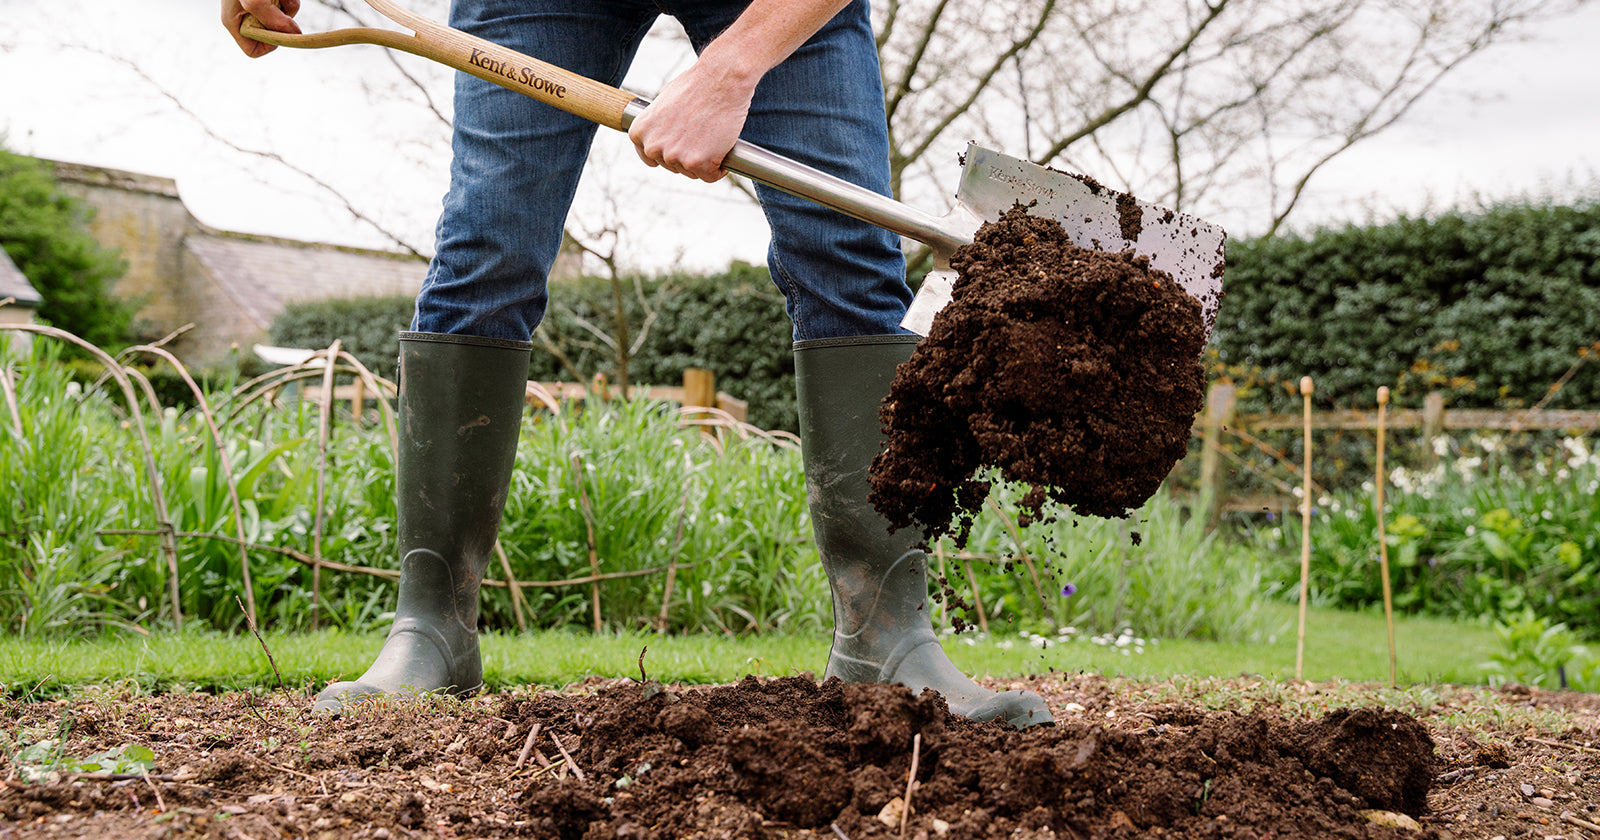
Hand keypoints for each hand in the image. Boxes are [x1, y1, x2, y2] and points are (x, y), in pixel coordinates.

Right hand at [222, 0, 301, 57]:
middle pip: (275, 33)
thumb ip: (273, 21)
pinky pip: (289, 3)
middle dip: (283, 20)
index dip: (269, 44)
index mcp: (235, 22)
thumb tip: (295, 34)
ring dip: (288, 5)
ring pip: (286, 17)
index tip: (278, 31)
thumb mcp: (253, 2)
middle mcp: (247, 16)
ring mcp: (261, 7)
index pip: (253, 50)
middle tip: (276, 3)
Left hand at [627, 57, 756, 183]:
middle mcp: (652, 147)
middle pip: (673, 166)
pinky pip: (711, 176)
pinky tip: (724, 149)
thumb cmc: (697, 85)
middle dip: (689, 155)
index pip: (651, 157)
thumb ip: (657, 123)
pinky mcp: (698, 163)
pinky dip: (720, 167)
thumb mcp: (664, 100)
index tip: (682, 145)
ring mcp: (674, 157)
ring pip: (693, 172)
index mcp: (639, 132)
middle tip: (703, 135)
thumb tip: (662, 133)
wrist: (721, 79)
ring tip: (713, 137)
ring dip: (705, 161)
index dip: (670, 151)